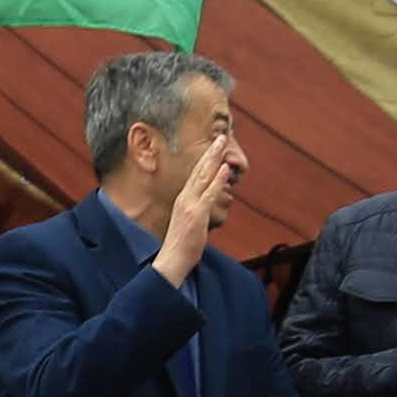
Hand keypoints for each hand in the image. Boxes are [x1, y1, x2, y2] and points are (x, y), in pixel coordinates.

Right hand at [153, 121, 242, 282]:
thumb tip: (207, 205)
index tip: (215, 147)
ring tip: (223, 143)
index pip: (195, 174)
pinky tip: (224, 168)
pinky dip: (217, 180)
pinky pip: (209, 193)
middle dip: (211, 152)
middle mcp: (185, 198)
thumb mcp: (190, 223)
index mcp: (183, 199)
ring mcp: (190, 205)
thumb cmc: (181, 246)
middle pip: (199, 170)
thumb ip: (198, 210)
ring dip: (214, 158)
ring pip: (203, 176)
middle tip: (221, 137)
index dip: (206, 159)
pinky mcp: (197, 214)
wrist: (172, 260)